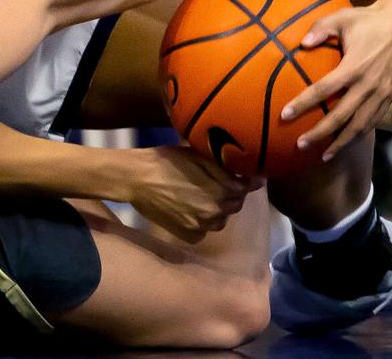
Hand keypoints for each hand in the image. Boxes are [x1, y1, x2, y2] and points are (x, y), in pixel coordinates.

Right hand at [128, 146, 263, 243]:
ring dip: (216, 208)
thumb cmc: (167, 160)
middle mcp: (216, 213)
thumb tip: (255, 178)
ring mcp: (202, 227)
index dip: (244, 180)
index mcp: (222, 191)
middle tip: (213, 181)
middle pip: (234, 205)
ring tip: (199, 195)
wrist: (136, 178)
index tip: (239, 174)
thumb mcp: (199, 156)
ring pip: (220, 219)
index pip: (246, 188)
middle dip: (229, 193)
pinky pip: (204, 230)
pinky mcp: (189, 236)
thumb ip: (227, 168)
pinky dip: (201, 221)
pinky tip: (189, 208)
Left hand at [280, 0, 391, 158]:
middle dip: (320, 133)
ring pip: (360, 125)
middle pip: (341, 116)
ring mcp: (382, 93)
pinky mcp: (390, 97)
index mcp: (355, 66)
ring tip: (323, 156)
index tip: (285, 115)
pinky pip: (374, 121)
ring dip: (341, 142)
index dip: (303, 103)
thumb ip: (320, 29)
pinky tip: (345, 143)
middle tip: (300, 144)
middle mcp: (369, 84)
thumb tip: (301, 44)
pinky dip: (359, 135)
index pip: (324, 89)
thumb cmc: (364, 20)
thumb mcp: (341, 18)